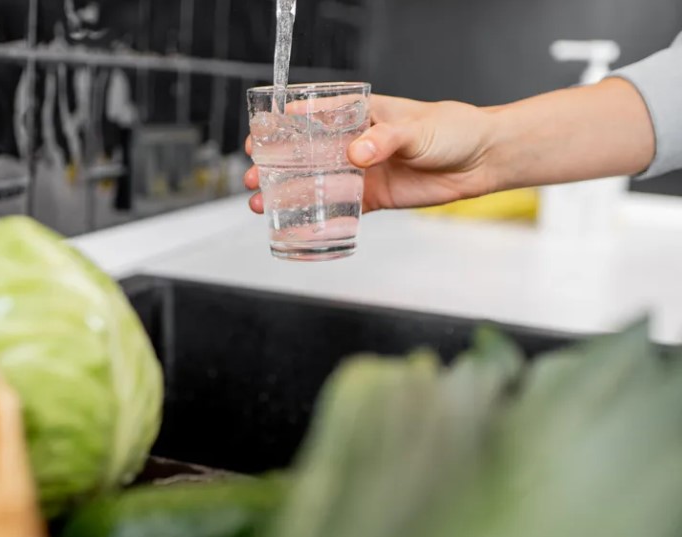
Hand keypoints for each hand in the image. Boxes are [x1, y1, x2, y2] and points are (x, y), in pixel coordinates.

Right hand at [244, 95, 499, 213]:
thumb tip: (357, 153)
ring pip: (316, 183)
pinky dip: (318, 218)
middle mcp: (356, 143)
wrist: (481, 160)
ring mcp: (362, 172)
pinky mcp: (373, 198)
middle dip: (276, 164)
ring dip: (288, 192)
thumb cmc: (452, 130)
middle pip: (306, 153)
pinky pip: (340, 209)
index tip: (260, 133)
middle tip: (253, 173)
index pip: (314, 116)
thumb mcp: (416, 127)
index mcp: (361, 115)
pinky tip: (296, 224)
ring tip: (262, 201)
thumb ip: (385, 139)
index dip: (283, 125)